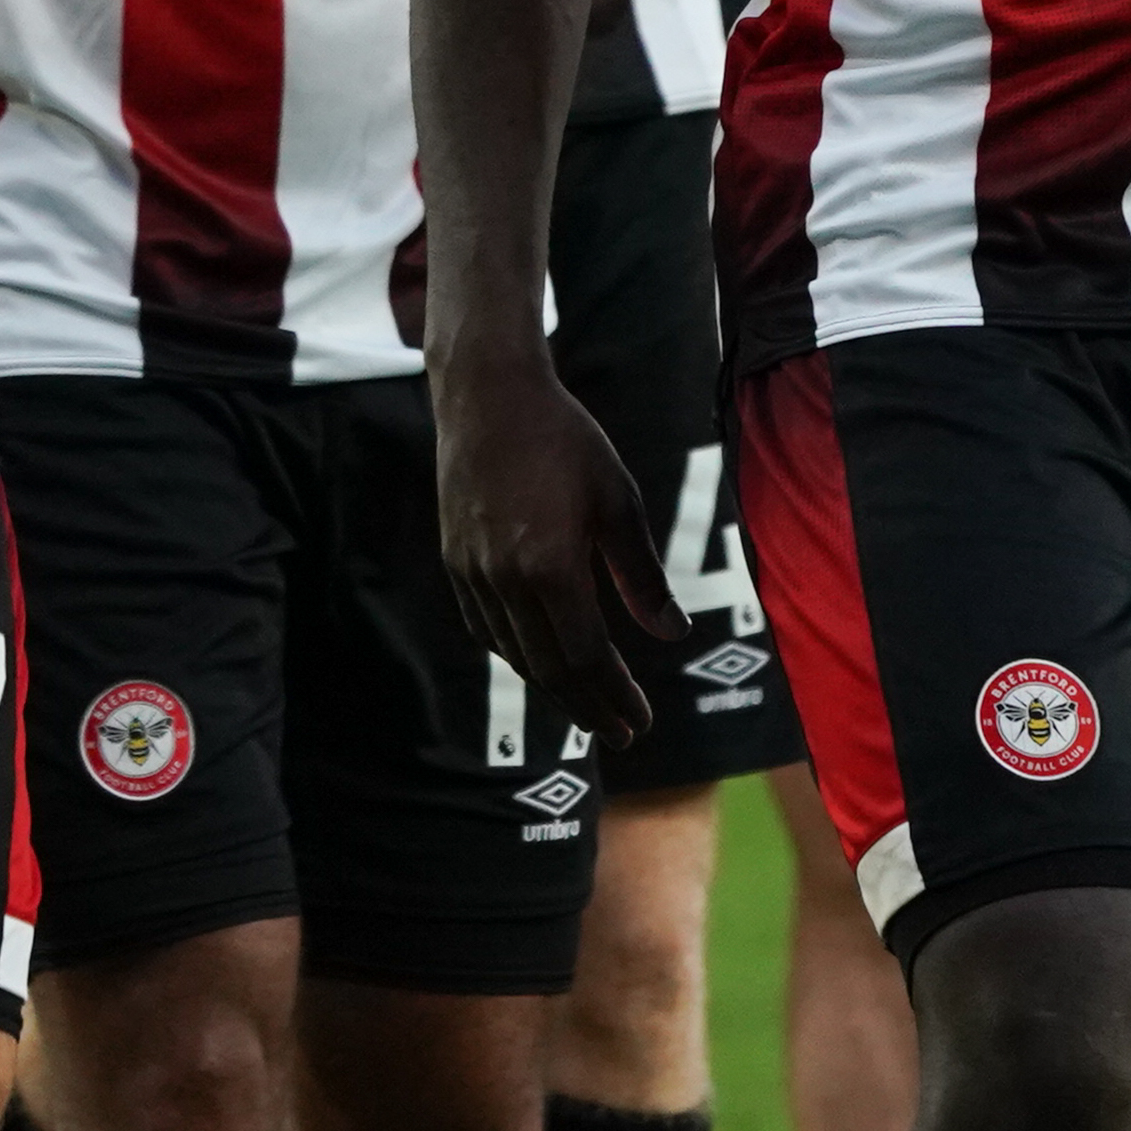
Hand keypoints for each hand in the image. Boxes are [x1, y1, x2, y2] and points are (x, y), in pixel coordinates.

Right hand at [434, 347, 674, 748]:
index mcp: (550, 567)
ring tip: (588, 706)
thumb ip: (642, 573)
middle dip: (588, 707)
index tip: (640, 721)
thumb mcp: (618, 499)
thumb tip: (673, 632)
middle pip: (549, 668)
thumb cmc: (564, 439)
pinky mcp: (456, 563)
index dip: (614, 695)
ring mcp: (473, 574)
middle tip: (620, 734)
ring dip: (554, 688)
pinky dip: (518, 655)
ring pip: (515, 654)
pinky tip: (541, 660)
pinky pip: (487, 629)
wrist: (487, 395)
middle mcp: (504, 581)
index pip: (587, 656)